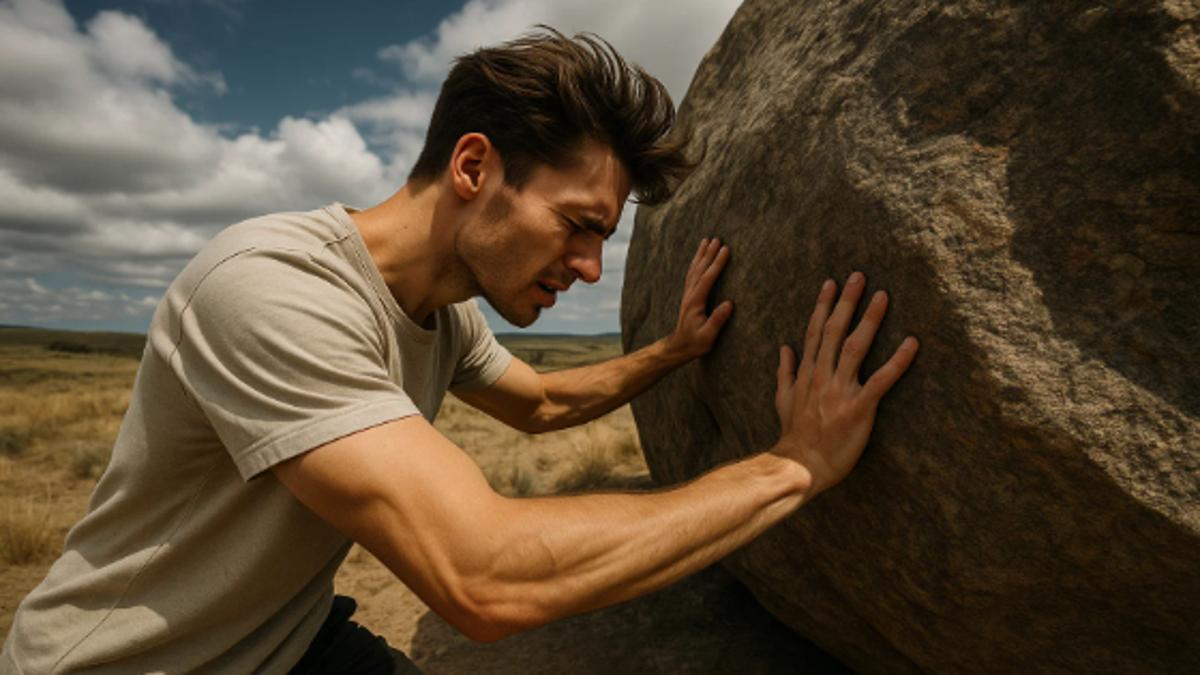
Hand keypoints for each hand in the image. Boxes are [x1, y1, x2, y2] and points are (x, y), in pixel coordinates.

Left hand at [665, 237, 733, 360]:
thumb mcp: (708, 336)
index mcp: (696, 302)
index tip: (725, 250)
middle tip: (718, 239)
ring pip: (694, 269)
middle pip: (700, 269)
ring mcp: (688, 294)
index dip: (717, 263)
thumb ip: (717, 320)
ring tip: (707, 240)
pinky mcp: (689, 296)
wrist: (679, 347)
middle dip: (709, 253)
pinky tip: (699, 257)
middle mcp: (690, 295)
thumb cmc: (695, 343)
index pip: (708, 278)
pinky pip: (692, 274)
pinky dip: (696, 262)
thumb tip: (729, 304)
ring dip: (701, 254)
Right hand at [773, 272, 918, 498]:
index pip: (816, 332)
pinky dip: (897, 361)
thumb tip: (784, 348)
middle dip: (847, 302)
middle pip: (836, 331)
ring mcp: (840, 390)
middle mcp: (822, 376)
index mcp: (807, 373)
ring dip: (870, 320)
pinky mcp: (859, 408)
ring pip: (857, 347)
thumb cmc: (794, 435)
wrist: (800, 465)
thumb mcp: (781, 399)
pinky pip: (882, 380)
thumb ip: (785, 372)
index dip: (824, 306)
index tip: (831, 283)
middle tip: (859, 276)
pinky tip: (912, 343)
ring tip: (883, 296)